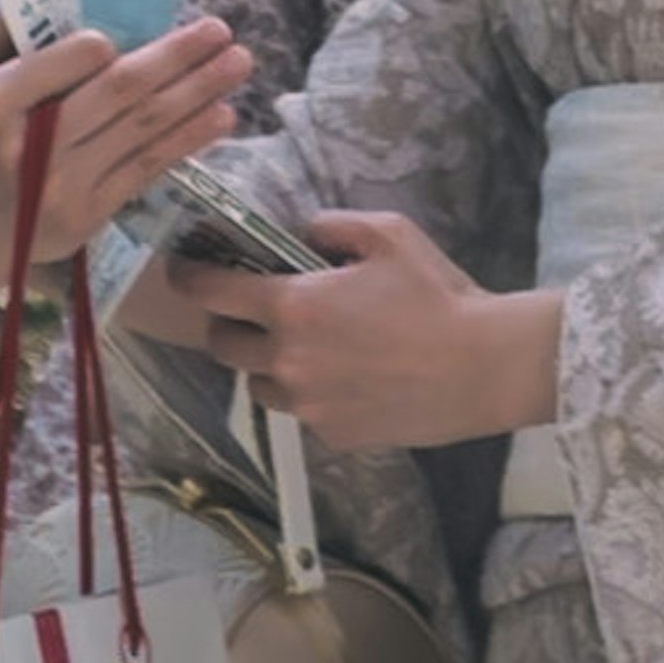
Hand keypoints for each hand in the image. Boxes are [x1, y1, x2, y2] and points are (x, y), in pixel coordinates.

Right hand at [0, 4, 246, 290]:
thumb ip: (1, 27)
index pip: (68, 62)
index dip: (103, 48)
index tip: (117, 42)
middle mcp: (29, 149)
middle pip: (120, 93)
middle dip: (178, 58)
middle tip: (222, 30)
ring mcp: (62, 188)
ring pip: (143, 130)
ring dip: (199, 93)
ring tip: (240, 63)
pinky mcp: (87, 216)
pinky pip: (147, 167)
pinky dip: (188, 140)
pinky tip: (222, 115)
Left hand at [134, 208, 560, 456]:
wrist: (483, 366)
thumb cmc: (436, 294)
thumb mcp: (388, 234)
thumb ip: (332, 227)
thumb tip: (303, 236)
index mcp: (294, 306)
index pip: (215, 293)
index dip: (190, 279)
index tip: (180, 272)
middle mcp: (288, 360)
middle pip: (223, 347)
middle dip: (226, 325)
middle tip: (248, 311)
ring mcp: (308, 405)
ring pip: (259, 385)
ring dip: (267, 364)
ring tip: (303, 348)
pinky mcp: (333, 435)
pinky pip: (302, 412)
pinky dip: (311, 393)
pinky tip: (347, 377)